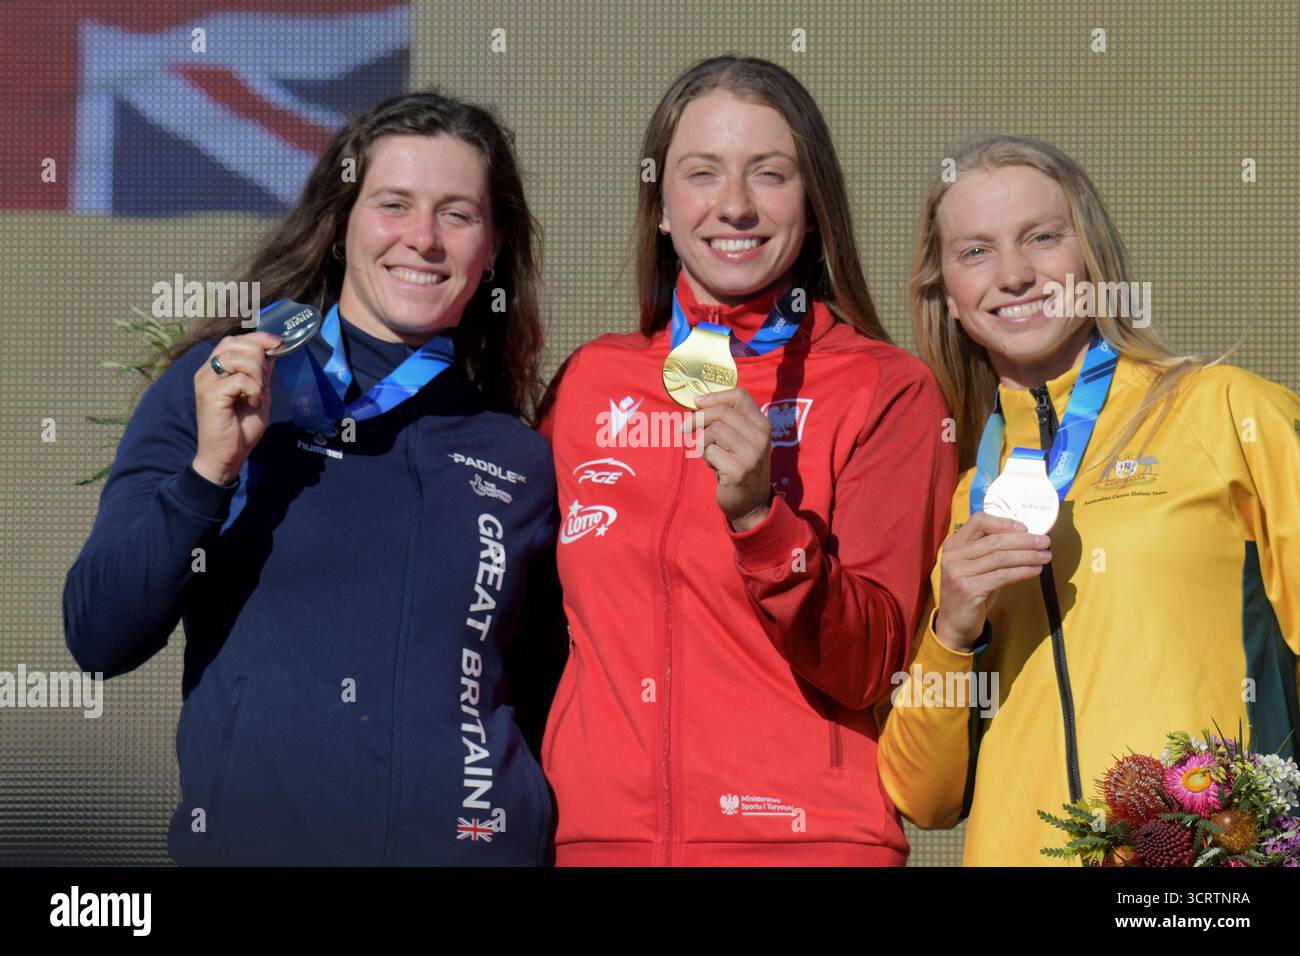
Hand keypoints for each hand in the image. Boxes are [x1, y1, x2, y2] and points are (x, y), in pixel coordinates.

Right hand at [191, 332, 281, 485]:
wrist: (227, 455)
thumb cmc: (240, 428)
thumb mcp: (258, 394)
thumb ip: (262, 373)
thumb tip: (272, 350)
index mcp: (216, 369)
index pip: (234, 340)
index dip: (257, 338)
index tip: (277, 343)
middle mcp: (206, 371)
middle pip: (236, 344)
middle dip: (258, 358)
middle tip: (261, 384)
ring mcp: (205, 381)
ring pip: (238, 358)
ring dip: (256, 375)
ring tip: (256, 395)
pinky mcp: (209, 394)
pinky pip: (240, 379)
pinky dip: (253, 390)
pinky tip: (251, 403)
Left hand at [686, 388, 772, 531]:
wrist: (751, 503)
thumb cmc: (738, 466)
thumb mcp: (740, 439)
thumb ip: (726, 420)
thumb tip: (697, 402)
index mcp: (762, 424)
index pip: (739, 395)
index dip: (714, 396)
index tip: (697, 404)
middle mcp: (760, 436)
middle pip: (721, 412)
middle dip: (698, 419)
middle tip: (685, 428)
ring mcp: (752, 453)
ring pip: (713, 431)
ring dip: (703, 443)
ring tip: (710, 455)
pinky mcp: (739, 470)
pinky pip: (710, 452)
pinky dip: (706, 458)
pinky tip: (715, 467)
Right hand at [933, 512, 1052, 652]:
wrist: (955, 623)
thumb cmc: (971, 592)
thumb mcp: (975, 567)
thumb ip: (990, 552)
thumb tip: (1025, 539)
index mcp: (953, 545)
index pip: (978, 522)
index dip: (1003, 522)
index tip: (1024, 528)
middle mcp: (953, 556)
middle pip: (994, 541)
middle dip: (1024, 540)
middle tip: (1045, 542)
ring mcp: (959, 573)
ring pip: (1001, 558)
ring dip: (1028, 556)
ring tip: (1045, 556)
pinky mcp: (968, 589)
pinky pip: (1002, 576)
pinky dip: (1022, 571)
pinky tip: (1036, 570)